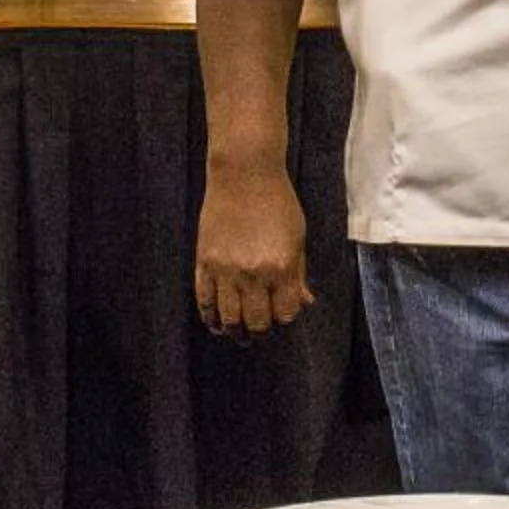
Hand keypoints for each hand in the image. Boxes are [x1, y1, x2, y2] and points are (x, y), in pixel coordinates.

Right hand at [195, 161, 314, 336]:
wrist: (244, 174)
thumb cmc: (277, 203)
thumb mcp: (297, 238)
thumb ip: (298, 273)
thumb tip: (304, 302)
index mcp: (281, 267)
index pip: (284, 312)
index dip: (284, 318)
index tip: (282, 314)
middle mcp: (253, 273)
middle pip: (256, 320)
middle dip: (260, 331)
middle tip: (260, 333)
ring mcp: (225, 269)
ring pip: (229, 317)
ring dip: (236, 330)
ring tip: (239, 334)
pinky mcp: (204, 261)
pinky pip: (205, 300)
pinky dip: (210, 317)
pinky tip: (216, 324)